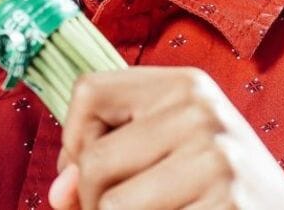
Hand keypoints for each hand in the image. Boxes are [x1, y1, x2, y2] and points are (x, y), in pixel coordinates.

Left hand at [51, 67, 283, 209]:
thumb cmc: (223, 189)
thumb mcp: (174, 150)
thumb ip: (112, 155)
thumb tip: (59, 191)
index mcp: (187, 85)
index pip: (89, 92)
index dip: (76, 140)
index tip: (95, 168)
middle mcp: (203, 113)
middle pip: (94, 162)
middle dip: (95, 201)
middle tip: (134, 208)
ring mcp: (217, 162)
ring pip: (111, 206)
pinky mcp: (225, 206)